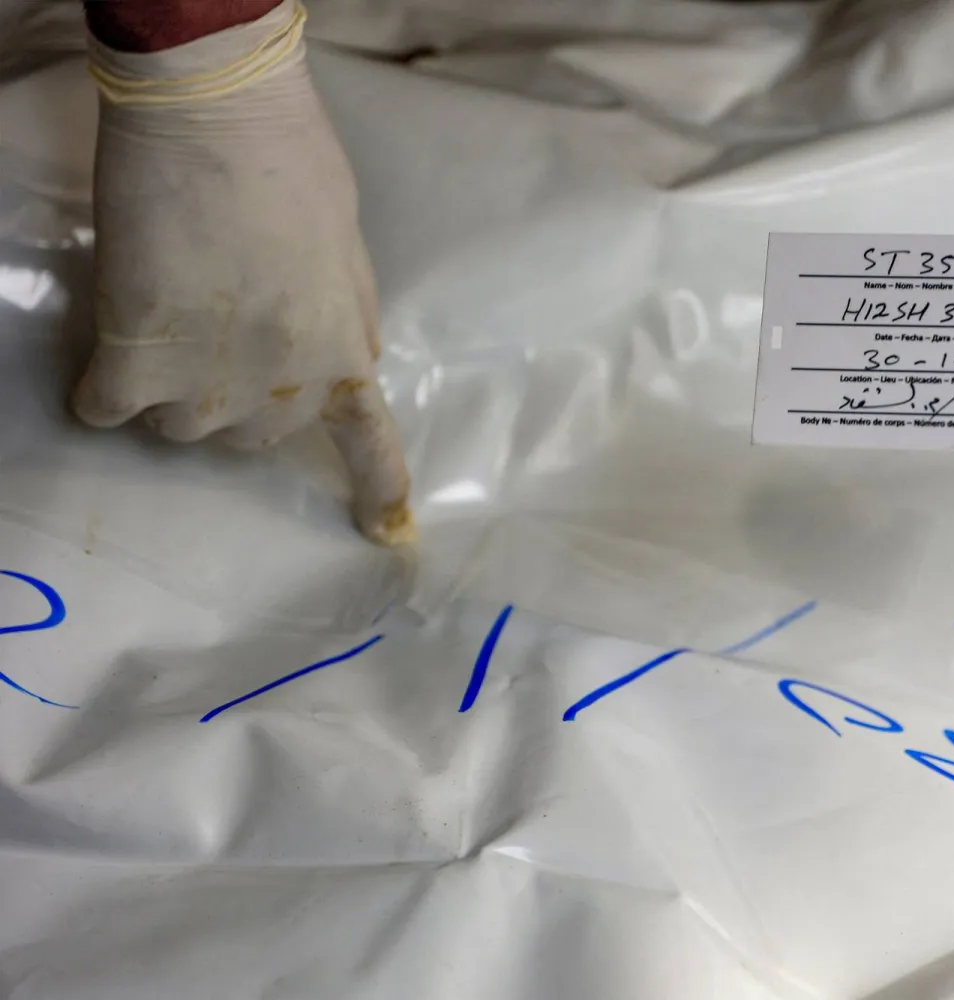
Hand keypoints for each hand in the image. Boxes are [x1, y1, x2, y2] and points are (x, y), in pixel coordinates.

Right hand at [75, 0, 414, 545]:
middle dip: (237, 397)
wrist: (215, 121)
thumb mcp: (349, 255)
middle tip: (216, 327)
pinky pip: (105, 410)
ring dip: (166, 391)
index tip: (384, 531)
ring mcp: (209, 386)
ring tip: (162, 318)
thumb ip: (347, 320)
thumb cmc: (292, 168)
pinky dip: (99, 388)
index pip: (369, 446)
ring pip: (178, 430)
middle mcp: (284, 391)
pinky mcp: (136, 366)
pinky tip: (106, 349)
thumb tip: (349, 364)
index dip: (376, 490)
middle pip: (253, 437)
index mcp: (345, 359)